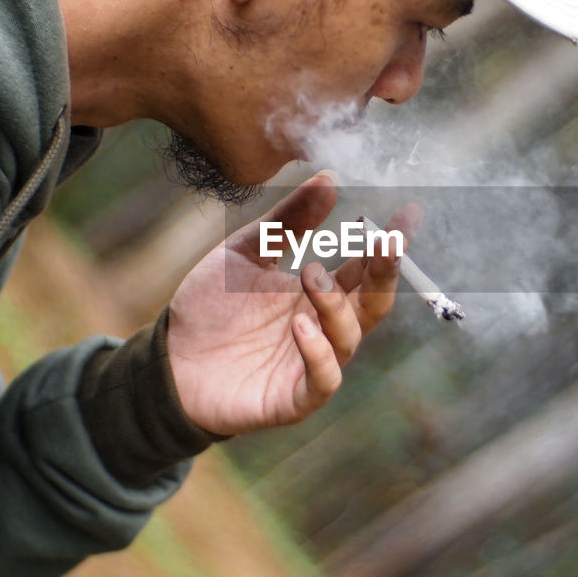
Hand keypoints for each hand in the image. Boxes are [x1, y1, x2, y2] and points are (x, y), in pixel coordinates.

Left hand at [166, 172, 418, 434]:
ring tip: (311, 276)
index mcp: (321, 292)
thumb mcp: (245, 253)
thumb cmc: (210, 306)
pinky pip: (323, 379)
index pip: (367, 267)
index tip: (409, 214)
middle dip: (385, 272)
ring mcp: (313, 363)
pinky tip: (300, 325)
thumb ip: (287, 222)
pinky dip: (318, 353)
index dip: (389, 243)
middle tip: (385, 241)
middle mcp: (326, 327)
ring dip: (336, 305)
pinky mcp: (294, 397)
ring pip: (349, 337)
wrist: (168, 361)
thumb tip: (329, 179)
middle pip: (373, 303)